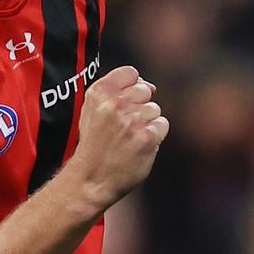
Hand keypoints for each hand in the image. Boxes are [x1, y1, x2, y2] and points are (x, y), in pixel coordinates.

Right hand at [70, 66, 168, 208]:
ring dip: (147, 123)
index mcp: (99, 92)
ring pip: (155, 109)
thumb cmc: (94, 144)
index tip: (125, 102)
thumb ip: (115, 91)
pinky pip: (162, 125)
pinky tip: (139, 145)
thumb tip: (150, 85)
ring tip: (129, 138)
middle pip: (145, 91)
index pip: (130, 73)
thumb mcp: (92, 110)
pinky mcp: (147, 137)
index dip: (132, 86)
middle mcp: (116, 103)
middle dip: (139, 106)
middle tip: (125, 126)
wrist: (91, 179)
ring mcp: (132, 120)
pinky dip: (154, 136)